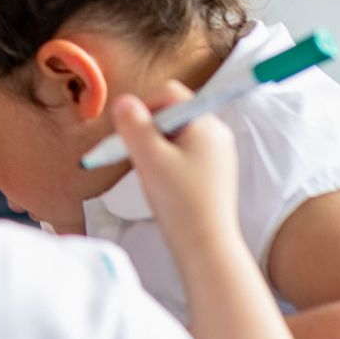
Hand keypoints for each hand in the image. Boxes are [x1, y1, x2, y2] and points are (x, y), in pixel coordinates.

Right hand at [111, 83, 240, 255]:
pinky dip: (166, 159)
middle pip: (172, 112)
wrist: (206, 244)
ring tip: (149, 171)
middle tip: (135, 154)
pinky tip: (161, 181)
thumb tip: (123, 102)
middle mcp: (216, 134)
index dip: (144, 106)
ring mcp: (216, 153)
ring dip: (154, 145)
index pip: (170, 93)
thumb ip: (133, 125)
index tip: (128, 131)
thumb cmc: (180, 203)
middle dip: (147, 129)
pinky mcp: (212, 170)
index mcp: (205, 125)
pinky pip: (184, 151)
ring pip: (175, 133)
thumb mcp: (149, 159)